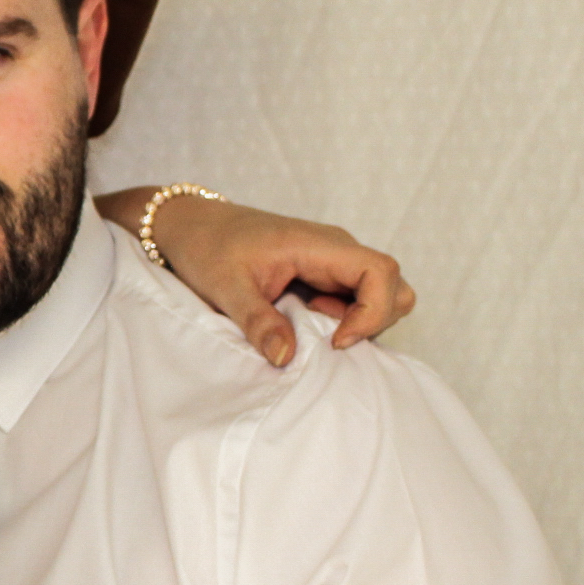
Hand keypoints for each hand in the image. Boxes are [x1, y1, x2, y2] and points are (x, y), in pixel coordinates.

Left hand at [142, 195, 415, 367]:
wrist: (190, 225)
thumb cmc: (206, 247)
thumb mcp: (224, 288)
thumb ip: (257, 322)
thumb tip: (286, 359)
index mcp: (319, 244)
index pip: (381, 271)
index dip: (373, 312)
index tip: (335, 341)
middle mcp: (335, 249)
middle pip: (393, 285)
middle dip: (374, 320)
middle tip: (327, 339)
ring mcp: (332, 259)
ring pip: (381, 292)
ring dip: (361, 320)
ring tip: (313, 328)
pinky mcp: (324, 271)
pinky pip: (357, 296)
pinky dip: (346, 317)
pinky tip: (306, 321)